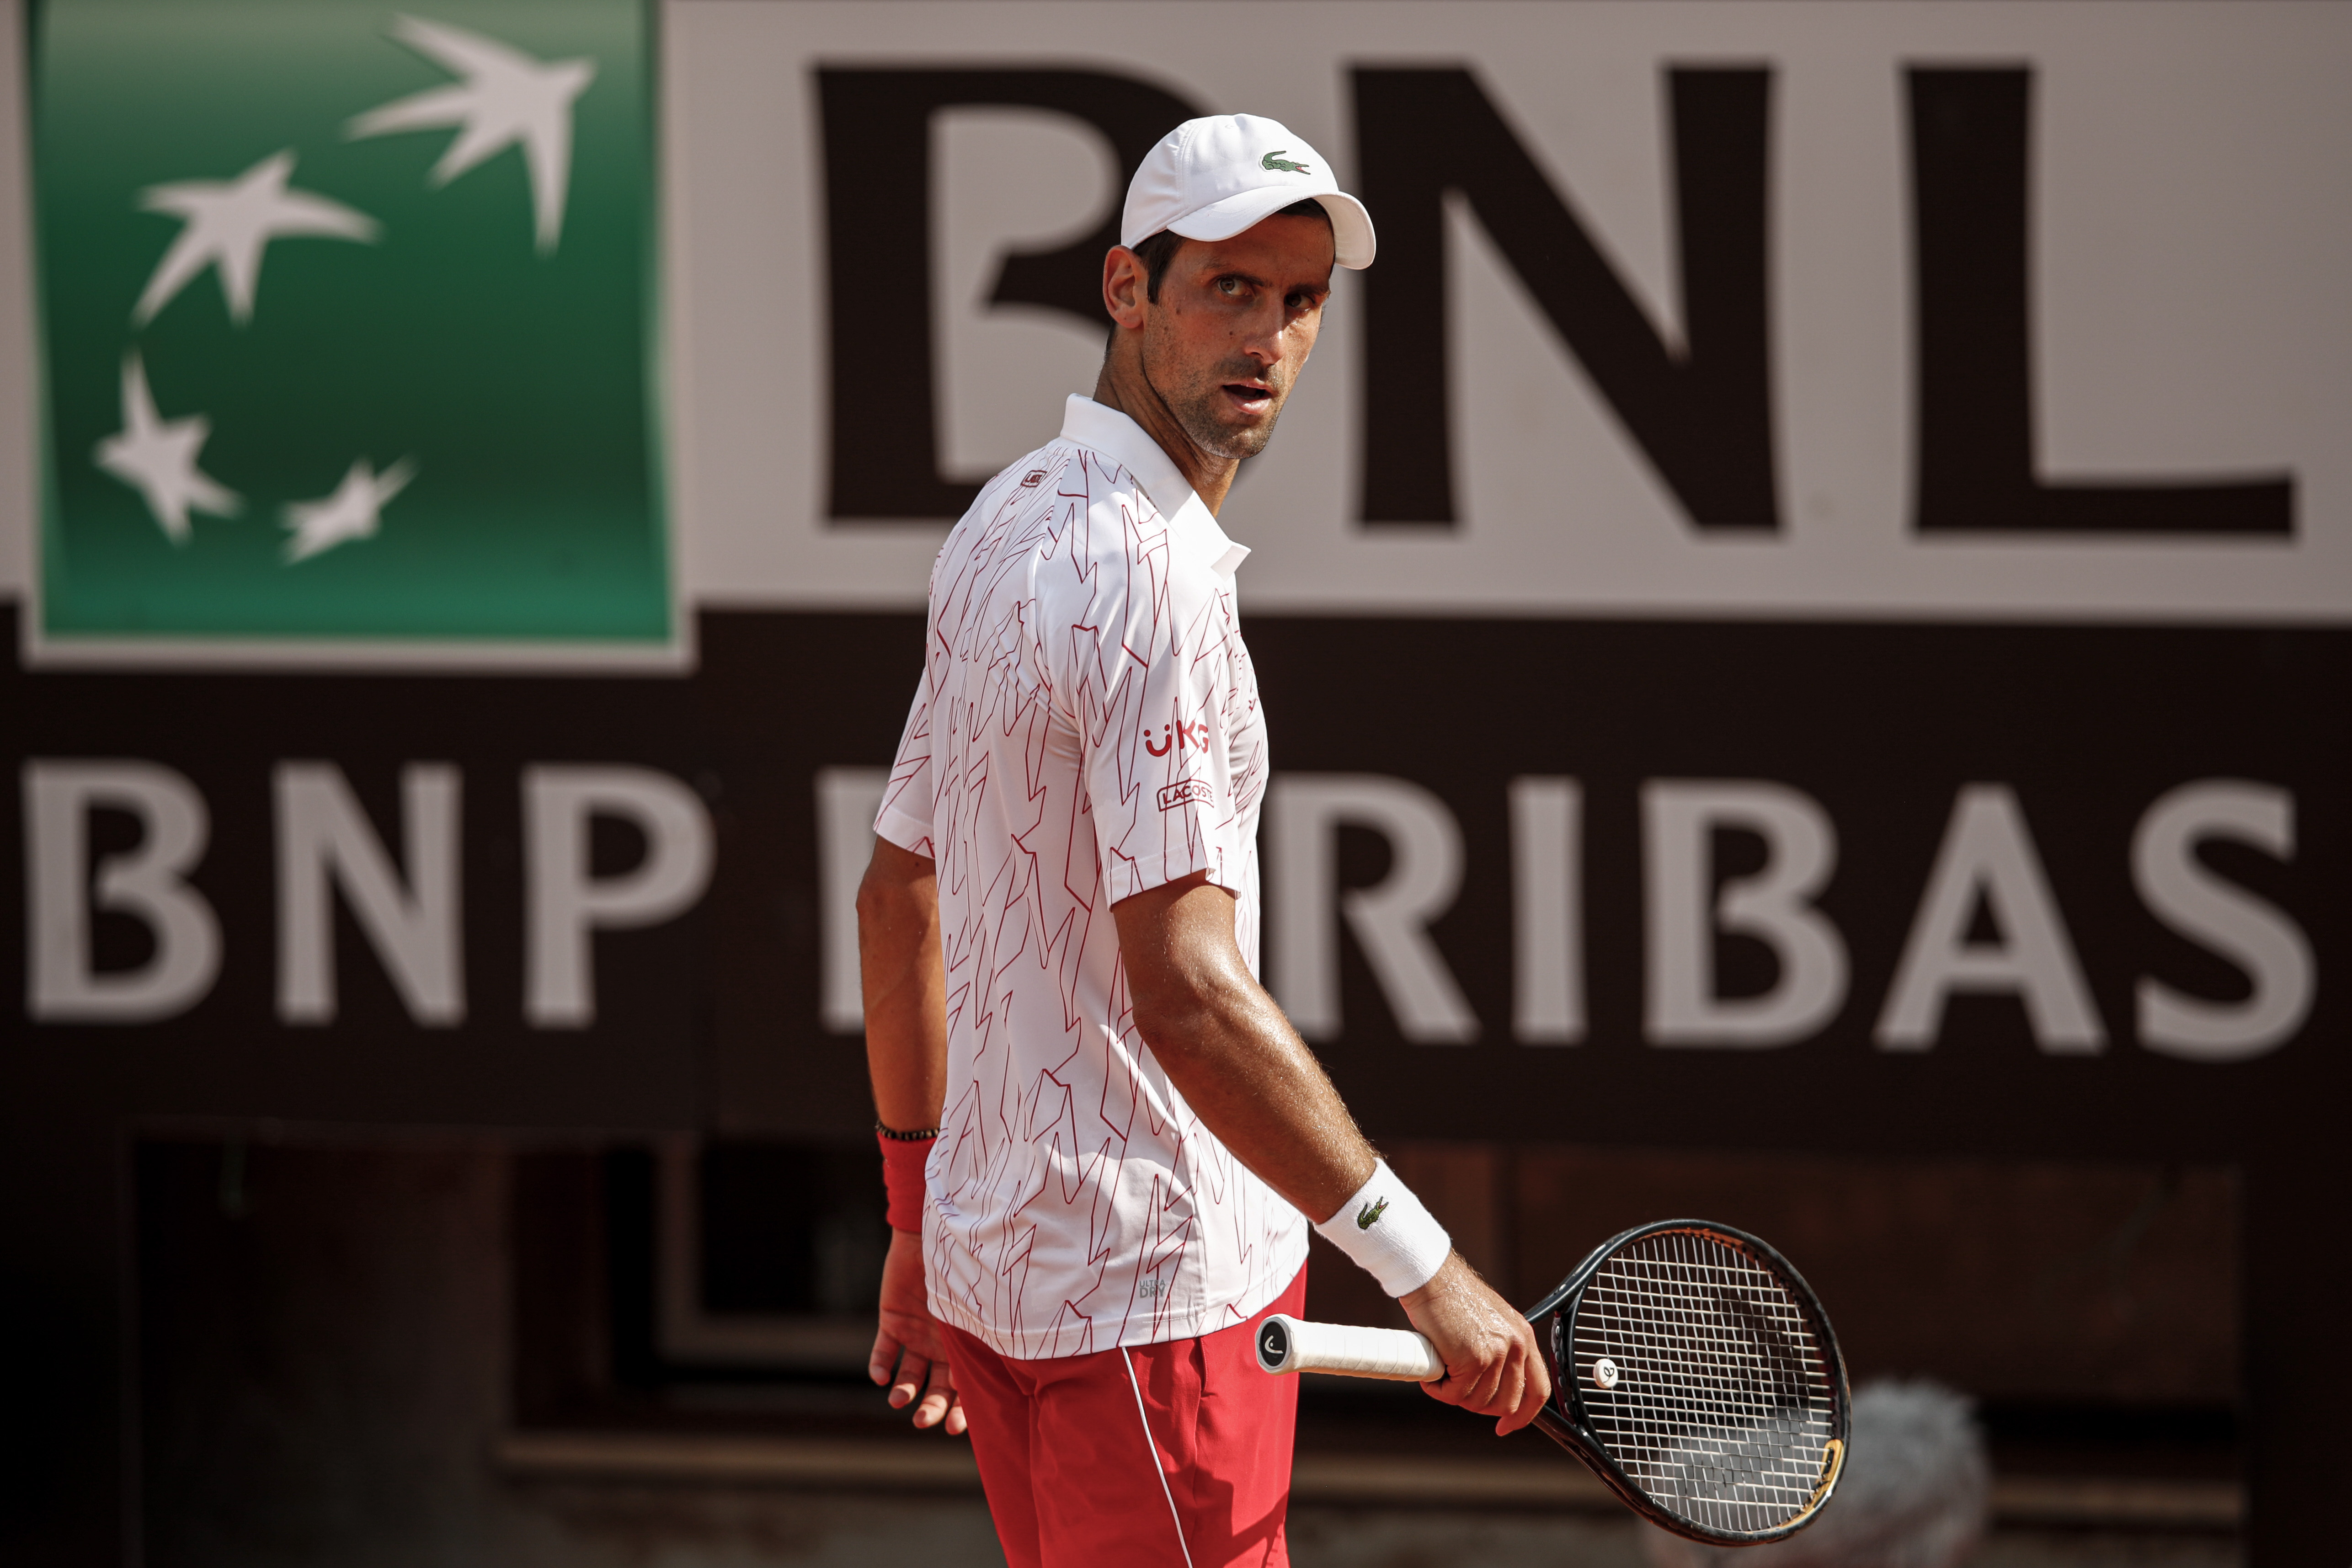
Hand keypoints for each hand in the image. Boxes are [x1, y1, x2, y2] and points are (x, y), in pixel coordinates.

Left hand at [868, 1228, 964, 1433]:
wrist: (939, 1233)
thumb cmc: (970, 1267)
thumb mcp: (978, 1306)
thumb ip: (983, 1338)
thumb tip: (985, 1378)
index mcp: (968, 1347)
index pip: (965, 1388)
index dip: (960, 1411)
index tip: (953, 1429)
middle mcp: (942, 1347)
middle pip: (936, 1389)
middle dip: (931, 1409)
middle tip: (923, 1422)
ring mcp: (917, 1335)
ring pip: (909, 1377)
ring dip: (903, 1392)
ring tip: (898, 1400)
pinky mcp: (893, 1322)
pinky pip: (884, 1351)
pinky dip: (880, 1365)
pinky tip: (881, 1376)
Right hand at [1398, 1252, 1551, 1435]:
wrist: (1431, 1277)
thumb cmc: (1451, 1297)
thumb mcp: (1489, 1322)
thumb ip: (1498, 1350)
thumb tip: (1492, 1386)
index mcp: (1523, 1337)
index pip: (1538, 1389)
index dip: (1523, 1415)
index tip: (1506, 1427)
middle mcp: (1516, 1345)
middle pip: (1506, 1403)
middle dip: (1478, 1405)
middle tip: (1456, 1388)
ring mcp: (1496, 1353)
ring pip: (1478, 1402)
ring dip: (1455, 1394)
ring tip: (1441, 1371)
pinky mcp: (1473, 1358)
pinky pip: (1455, 1395)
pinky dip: (1439, 1390)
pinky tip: (1432, 1372)